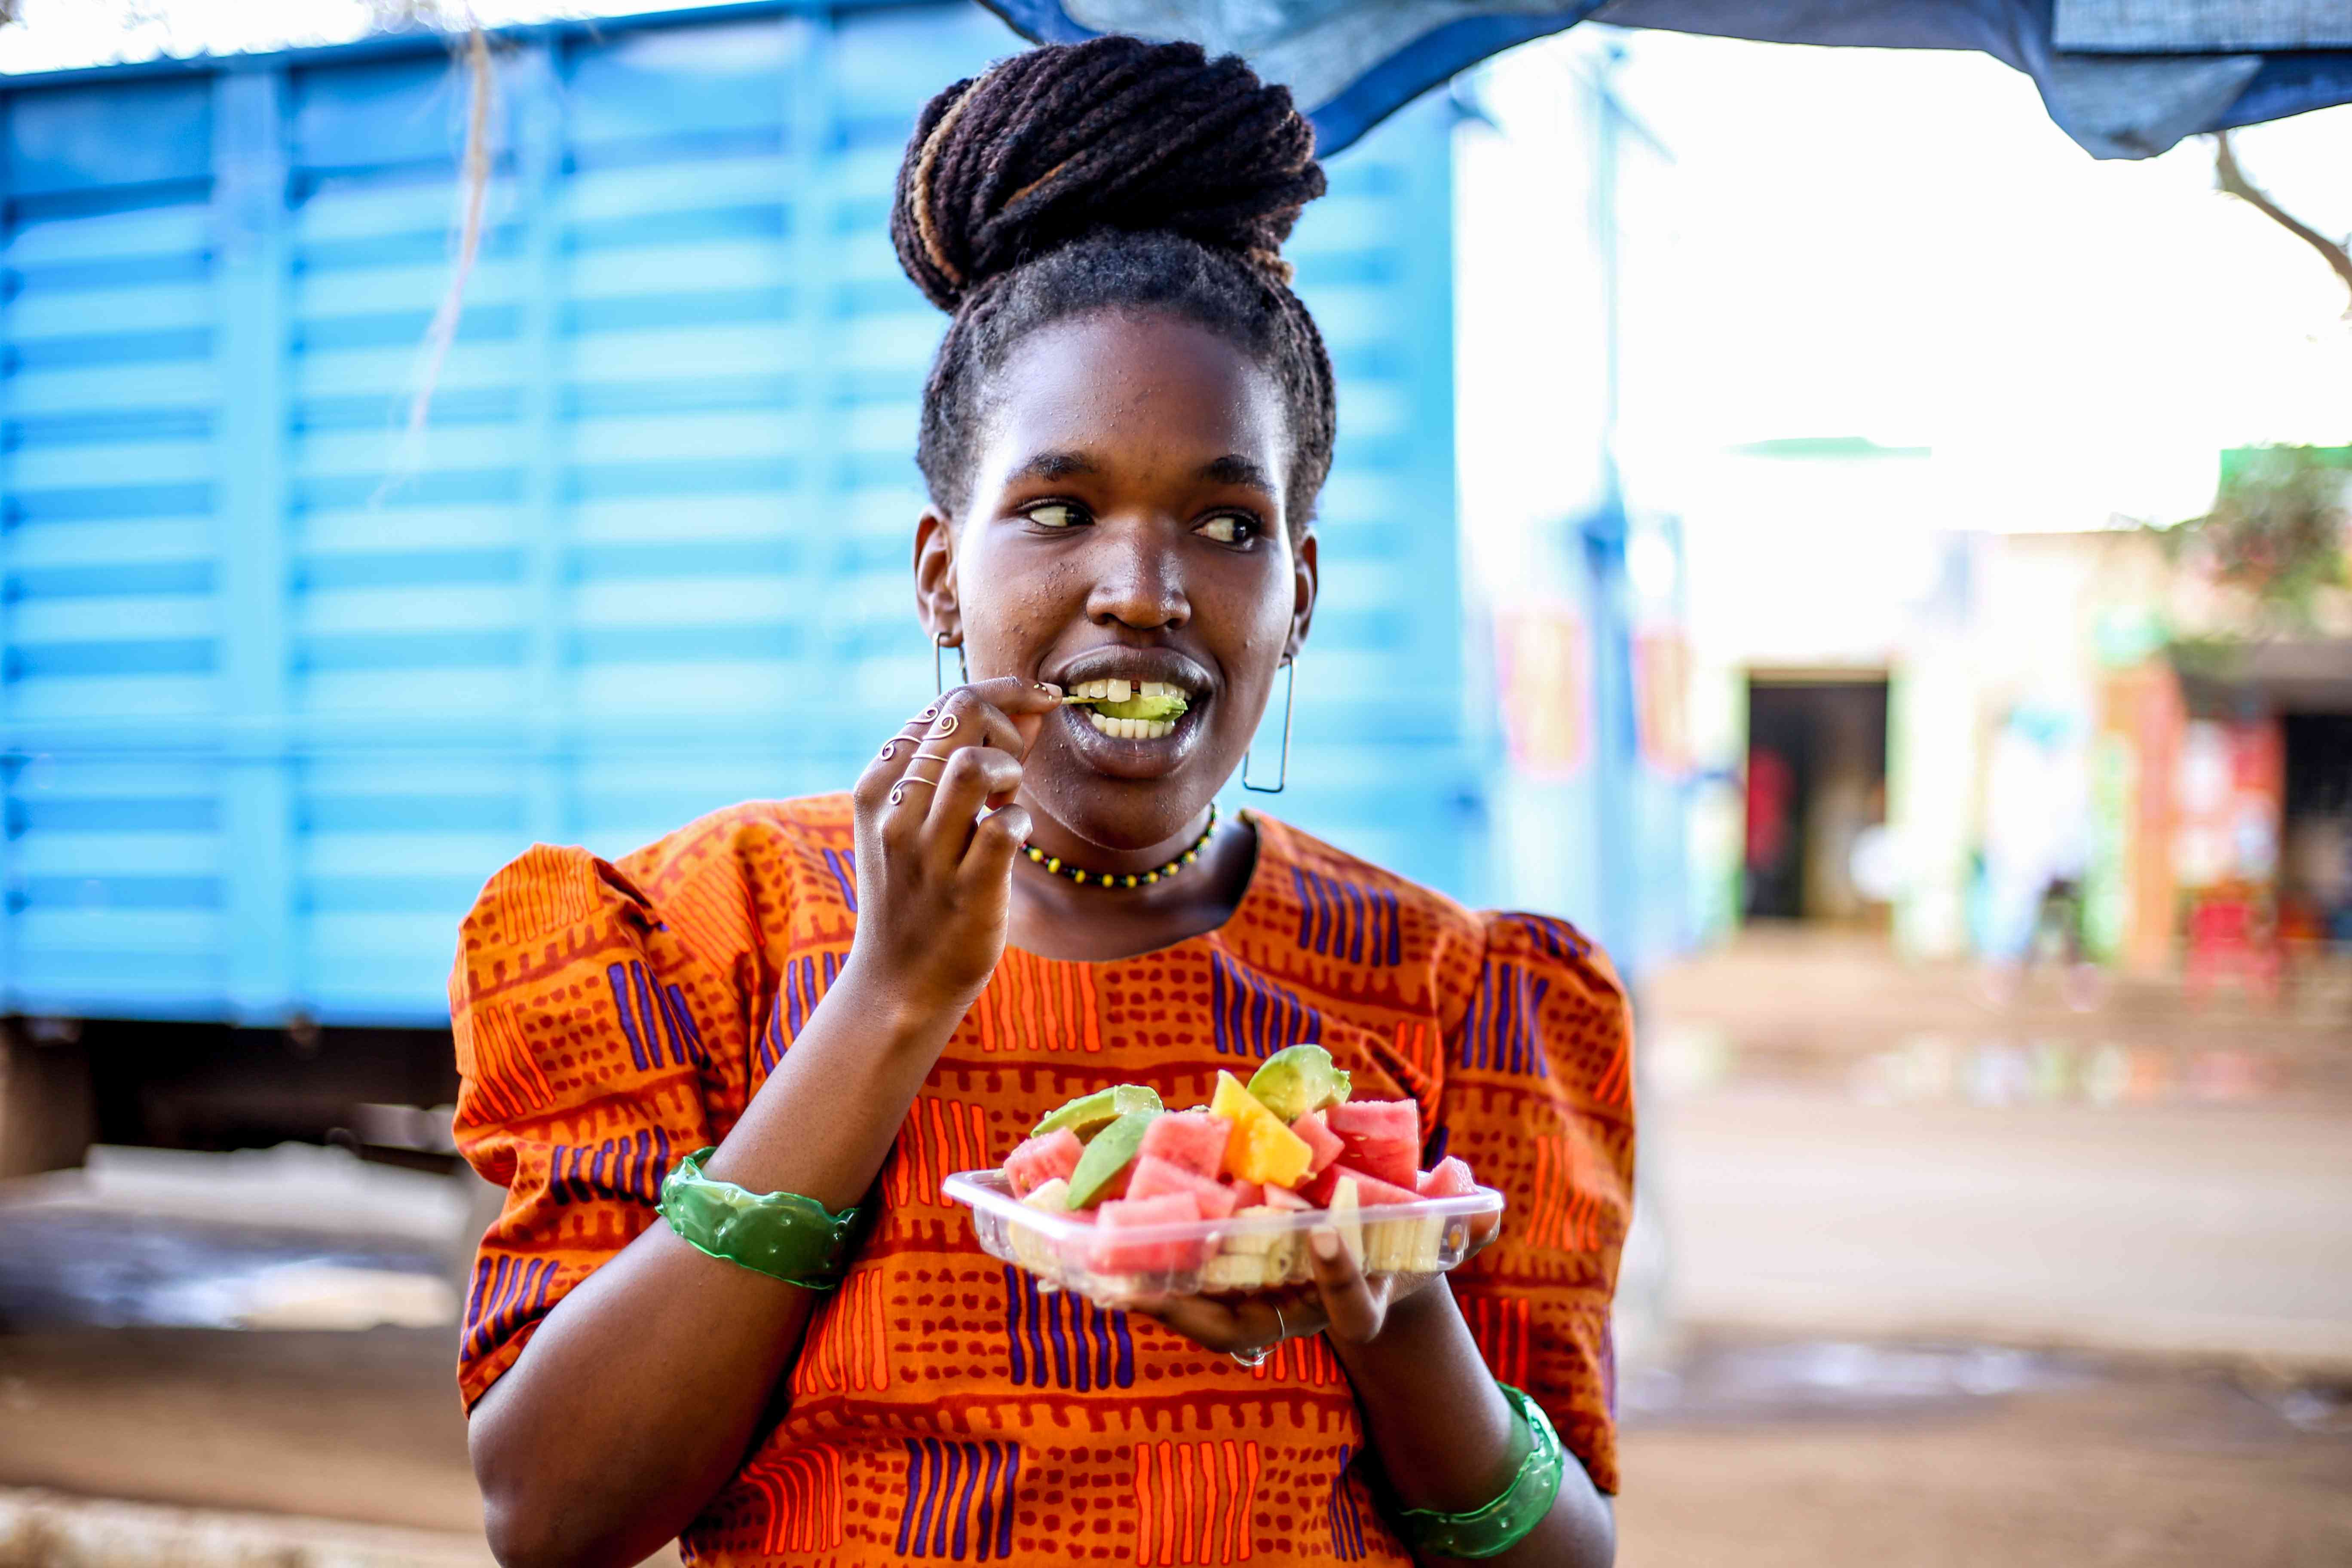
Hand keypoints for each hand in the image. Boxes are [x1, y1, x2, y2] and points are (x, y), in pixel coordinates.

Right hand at [844, 677, 1061, 1017]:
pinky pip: (1005, 827)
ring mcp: (927, 853)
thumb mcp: (925, 818)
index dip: (1002, 693)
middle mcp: (895, 811)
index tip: (1038, 701)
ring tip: (1007, 800)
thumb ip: (974, 756)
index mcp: (879, 784)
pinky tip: (1015, 837)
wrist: (897, 983)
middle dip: (1006, 725)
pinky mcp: (964, 891)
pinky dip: (1021, 822)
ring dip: (1010, 770)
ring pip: (977, 764)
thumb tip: (1033, 706)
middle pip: (962, 714)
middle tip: (1012, 768)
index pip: (944, 702)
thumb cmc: (921, 891)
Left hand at [1137, 1207, 1503, 1355]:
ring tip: (1108, 1280)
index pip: (1351, 1307)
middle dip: (1197, 1313)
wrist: (1376, 1265)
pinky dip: (1153, 1277)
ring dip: (1158, 1298)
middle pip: (1244, 1328)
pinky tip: (1109, 1260)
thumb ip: (1461, 1213)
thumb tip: (1477, 1197)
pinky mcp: (1235, 1285)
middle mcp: (1302, 1313)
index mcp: (1358, 1305)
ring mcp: (1264, 1304)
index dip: (1339, 1275)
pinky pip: (1187, 1290)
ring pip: (1204, 1316)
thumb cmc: (1405, 1240)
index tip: (1327, 1233)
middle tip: (1147, 1290)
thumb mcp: (1436, 1226)